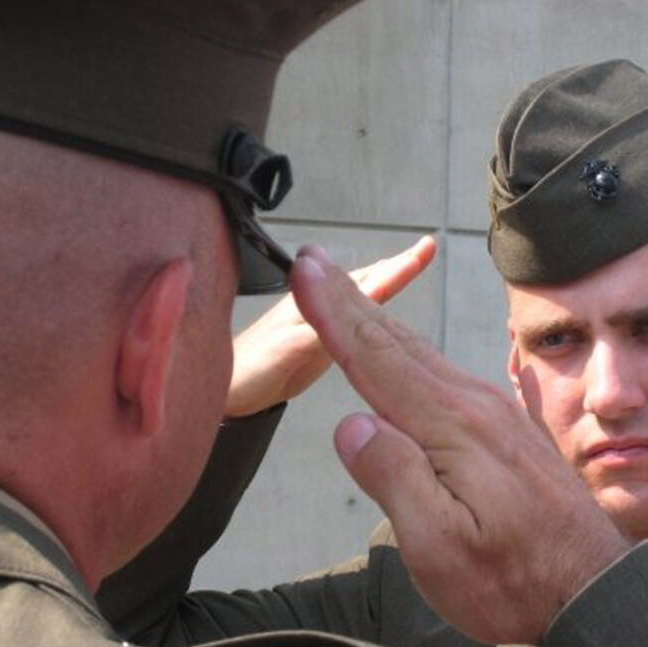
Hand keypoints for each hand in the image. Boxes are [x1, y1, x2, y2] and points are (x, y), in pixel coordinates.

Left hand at [225, 236, 435, 417]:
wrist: (224, 393)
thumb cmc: (246, 373)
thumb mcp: (287, 352)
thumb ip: (321, 329)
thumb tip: (354, 311)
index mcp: (314, 304)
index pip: (366, 284)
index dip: (397, 269)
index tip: (422, 252)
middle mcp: (316, 307)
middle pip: (364, 281)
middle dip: (396, 266)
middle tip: (423, 251)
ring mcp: (316, 324)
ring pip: (357, 296)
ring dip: (384, 280)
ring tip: (408, 267)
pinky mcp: (316, 343)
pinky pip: (351, 320)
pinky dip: (370, 308)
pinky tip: (375, 313)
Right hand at [290, 246, 631, 645]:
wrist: (596, 591)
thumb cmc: (514, 580)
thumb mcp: (439, 547)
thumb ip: (394, 478)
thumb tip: (352, 424)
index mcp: (452, 428)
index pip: (377, 358)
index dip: (335, 313)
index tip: (304, 270)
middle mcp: (475, 406)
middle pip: (398, 343)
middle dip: (350, 300)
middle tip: (314, 263)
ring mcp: (496, 414)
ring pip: (424, 355)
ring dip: (379, 322)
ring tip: (348, 297)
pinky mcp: (507, 429)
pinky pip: (448, 374)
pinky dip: (413, 354)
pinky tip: (409, 354)